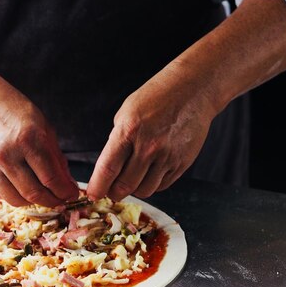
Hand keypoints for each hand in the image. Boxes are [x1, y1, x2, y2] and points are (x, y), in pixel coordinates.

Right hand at [0, 76, 78, 206]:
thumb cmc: (11, 109)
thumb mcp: (41, 125)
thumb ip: (55, 156)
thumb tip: (67, 183)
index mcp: (28, 139)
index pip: (52, 179)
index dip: (65, 192)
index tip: (71, 194)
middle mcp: (8, 155)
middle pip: (35, 194)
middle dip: (53, 201)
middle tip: (60, 200)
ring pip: (17, 200)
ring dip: (34, 203)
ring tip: (42, 196)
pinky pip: (1, 194)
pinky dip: (16, 196)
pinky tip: (23, 188)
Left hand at [86, 62, 216, 200]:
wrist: (193, 91)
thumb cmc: (156, 98)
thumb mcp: (126, 113)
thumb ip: (117, 140)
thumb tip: (110, 168)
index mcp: (129, 131)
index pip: (107, 169)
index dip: (97, 187)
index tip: (93, 195)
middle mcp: (148, 146)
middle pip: (125, 186)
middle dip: (114, 193)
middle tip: (111, 191)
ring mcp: (167, 156)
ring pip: (144, 190)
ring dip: (134, 190)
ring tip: (131, 180)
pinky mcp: (182, 162)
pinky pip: (162, 185)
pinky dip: (152, 184)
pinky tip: (149, 174)